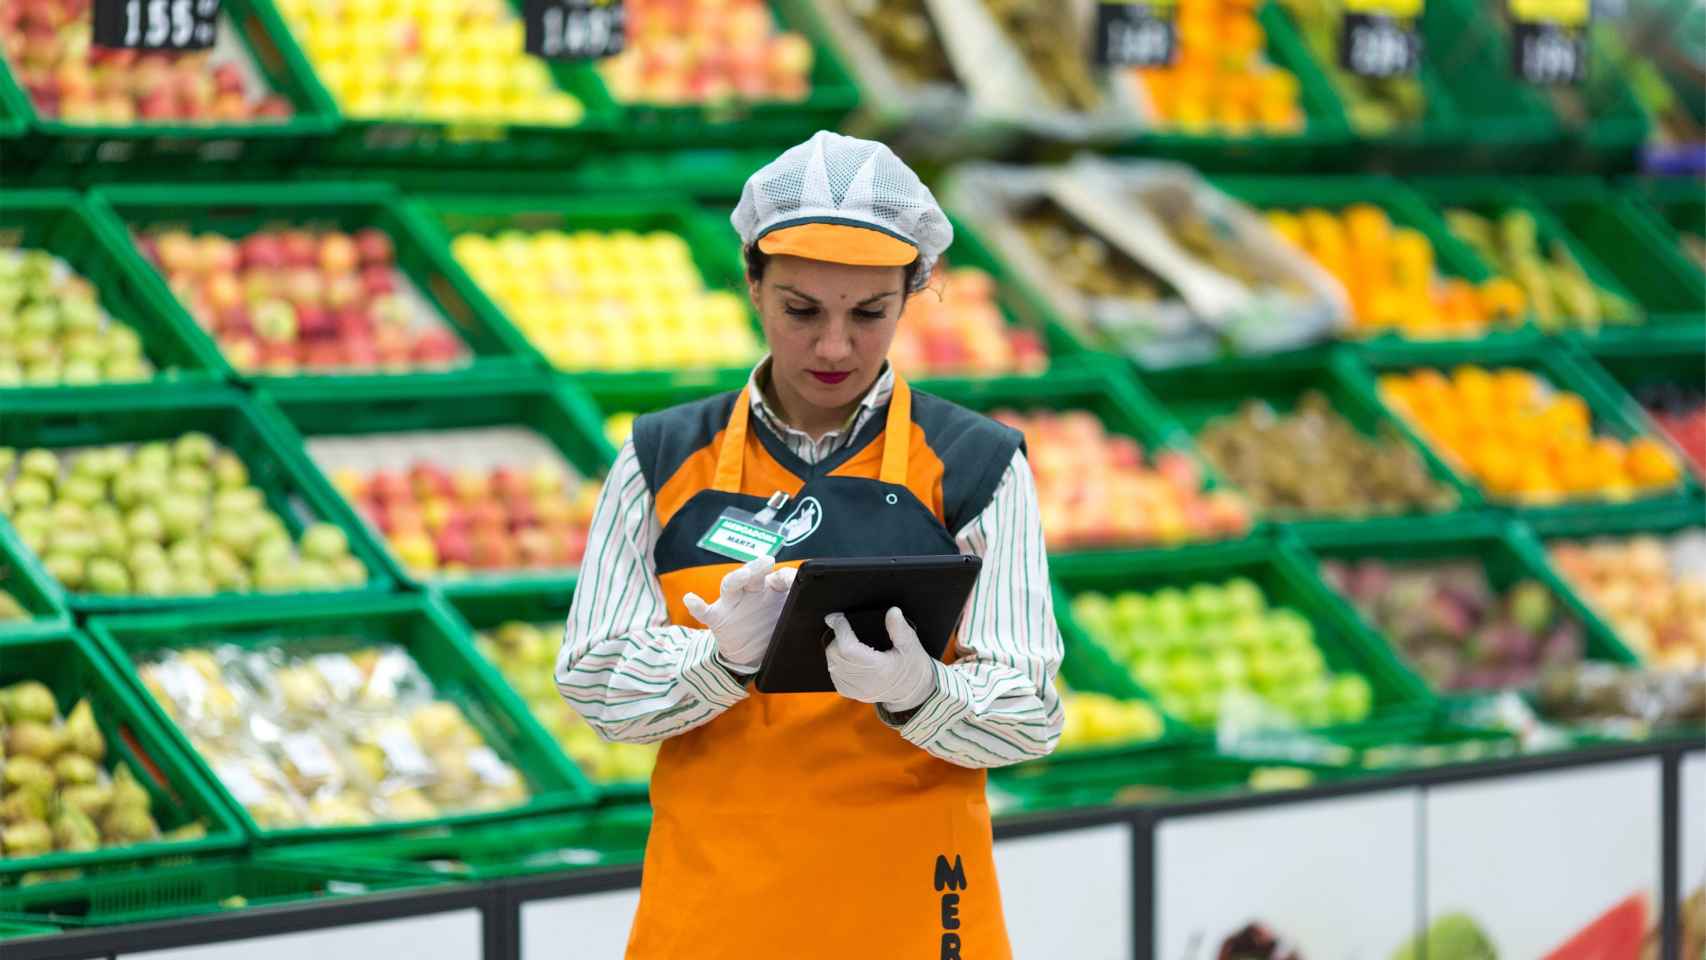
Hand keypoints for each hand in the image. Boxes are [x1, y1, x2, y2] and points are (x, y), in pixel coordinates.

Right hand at [683, 555, 796, 672]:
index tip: (794, 578)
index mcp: (770, 591)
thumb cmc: (771, 630)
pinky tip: (690, 599)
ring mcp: (732, 604)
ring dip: (737, 577)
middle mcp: (750, 592)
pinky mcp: (717, 618)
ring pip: (730, 585)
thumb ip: (798, 609)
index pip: (777, 577)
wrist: (749, 655)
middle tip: (767, 561)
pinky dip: (696, 605)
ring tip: (745, 573)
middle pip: (753, 574)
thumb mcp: (787, 619)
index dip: (785, 576)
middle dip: (759, 566)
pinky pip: (704, 611)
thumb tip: (816, 605)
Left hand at [823, 608, 936, 711]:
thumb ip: (899, 628)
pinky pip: (834, 675)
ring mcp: (855, 689)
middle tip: (847, 629)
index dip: (840, 629)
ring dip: (835, 650)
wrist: (913, 691)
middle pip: (835, 655)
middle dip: (837, 638)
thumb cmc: (912, 667)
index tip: (838, 617)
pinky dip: (836, 663)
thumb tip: (892, 612)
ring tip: (848, 641)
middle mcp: (864, 682)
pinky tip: (847, 657)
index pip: (847, 648)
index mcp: (878, 668)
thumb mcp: (911, 645)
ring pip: (832, 665)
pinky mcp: (850, 692)